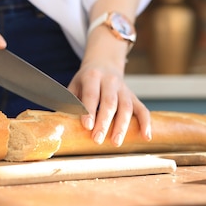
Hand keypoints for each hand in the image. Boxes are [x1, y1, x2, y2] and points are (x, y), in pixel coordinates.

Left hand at [68, 28, 150, 145]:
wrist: (104, 63)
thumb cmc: (85, 80)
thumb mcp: (74, 84)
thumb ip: (70, 101)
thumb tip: (60, 123)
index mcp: (92, 76)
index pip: (91, 94)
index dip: (89, 110)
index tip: (87, 126)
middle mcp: (110, 81)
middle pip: (110, 103)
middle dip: (104, 122)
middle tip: (97, 139)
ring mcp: (124, 89)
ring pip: (127, 107)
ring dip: (122, 126)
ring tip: (115, 142)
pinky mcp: (133, 96)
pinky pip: (142, 109)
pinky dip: (145, 123)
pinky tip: (145, 136)